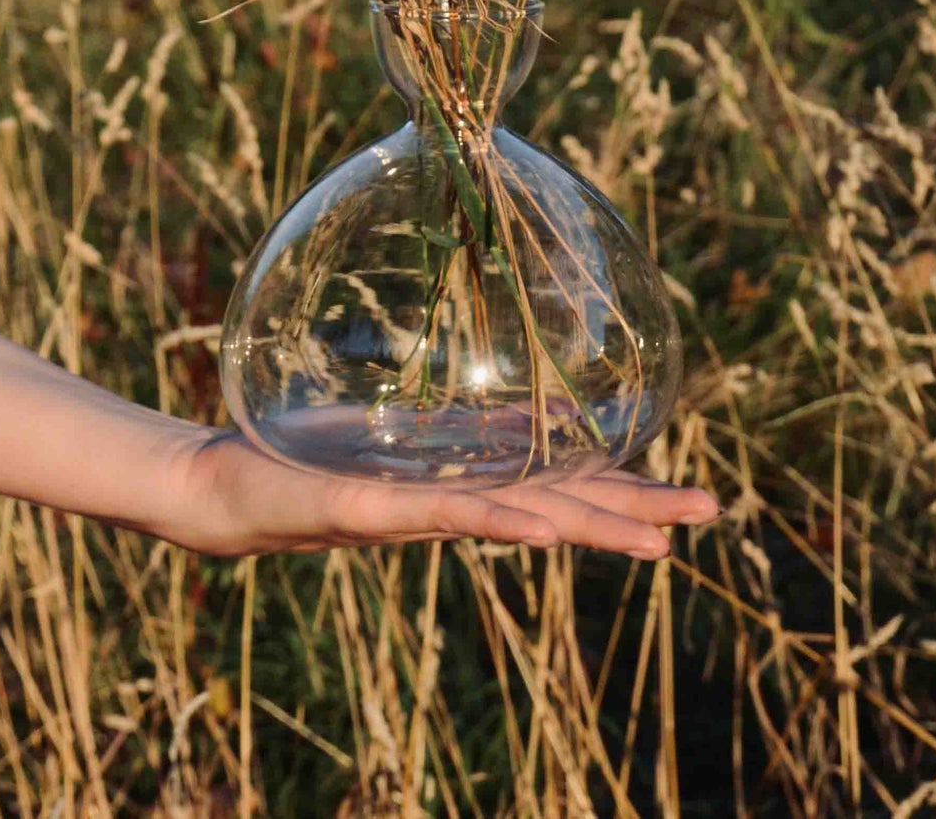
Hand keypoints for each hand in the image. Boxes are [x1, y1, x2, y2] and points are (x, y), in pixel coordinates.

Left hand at [150, 429, 717, 556]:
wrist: (224, 489)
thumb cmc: (299, 453)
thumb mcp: (384, 427)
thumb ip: (436, 419)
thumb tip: (496, 394)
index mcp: (463, 478)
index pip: (558, 485)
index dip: (623, 490)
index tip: (686, 495)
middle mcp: (453, 502)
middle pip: (558, 508)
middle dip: (633, 513)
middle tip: (710, 515)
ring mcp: (418, 510)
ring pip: (518, 519)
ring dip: (587, 528)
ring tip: (658, 541)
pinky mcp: (371, 508)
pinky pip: (441, 515)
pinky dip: (493, 522)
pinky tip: (539, 528)